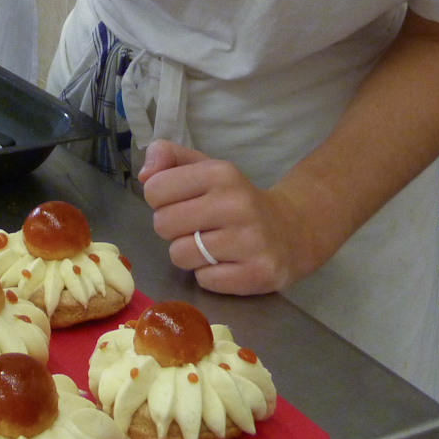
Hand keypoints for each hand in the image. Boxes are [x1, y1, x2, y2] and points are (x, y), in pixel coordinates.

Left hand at [140, 140, 338, 293]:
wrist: (293, 230)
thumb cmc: (236, 199)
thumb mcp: (206, 168)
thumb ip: (169, 158)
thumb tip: (144, 174)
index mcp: (220, 173)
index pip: (155, 189)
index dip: (160, 199)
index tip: (180, 201)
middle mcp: (236, 204)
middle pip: (163, 225)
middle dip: (172, 229)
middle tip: (196, 227)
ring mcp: (249, 241)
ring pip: (180, 256)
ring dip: (189, 255)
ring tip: (211, 246)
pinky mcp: (257, 274)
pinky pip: (204, 280)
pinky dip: (209, 275)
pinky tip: (227, 263)